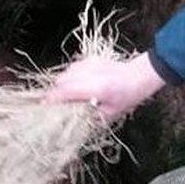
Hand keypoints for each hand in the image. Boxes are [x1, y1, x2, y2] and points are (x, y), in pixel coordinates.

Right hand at [43, 52, 165, 118]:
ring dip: (63, 84)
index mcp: (95, 87)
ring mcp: (89, 64)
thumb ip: (90, 118)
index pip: (65, 91)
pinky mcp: (90, 59)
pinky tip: (78, 84)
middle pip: (61, 81)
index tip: (44, 107)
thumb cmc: (128, 97)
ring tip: (69, 95)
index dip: (52, 100)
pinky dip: (71, 76)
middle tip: (57, 105)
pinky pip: (73, 68)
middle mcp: (89, 73)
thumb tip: (72, 124)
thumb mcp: (110, 114)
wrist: (140, 76)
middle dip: (55, 93)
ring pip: (65, 73)